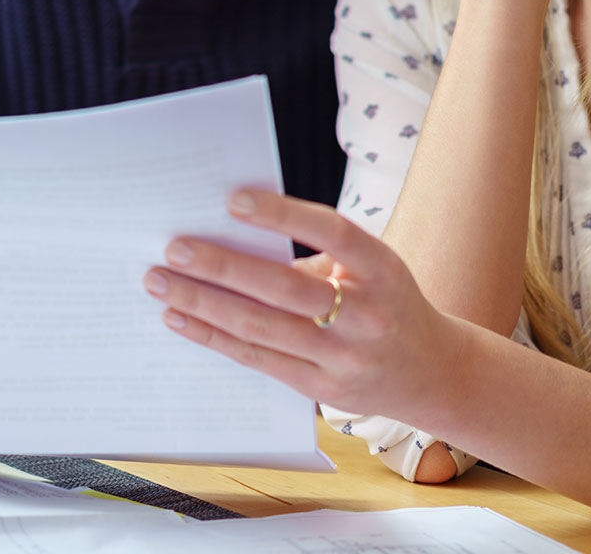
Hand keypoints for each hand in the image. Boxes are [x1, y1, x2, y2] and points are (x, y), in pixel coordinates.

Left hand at [145, 189, 465, 423]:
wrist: (430, 371)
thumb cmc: (386, 301)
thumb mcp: (371, 269)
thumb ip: (314, 257)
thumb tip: (232, 236)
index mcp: (383, 269)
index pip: (334, 233)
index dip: (284, 215)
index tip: (234, 200)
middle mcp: (366, 316)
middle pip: (285, 288)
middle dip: (223, 266)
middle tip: (174, 247)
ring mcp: (345, 358)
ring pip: (262, 328)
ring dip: (204, 304)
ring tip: (160, 283)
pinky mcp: (322, 389)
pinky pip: (258, 359)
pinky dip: (214, 336)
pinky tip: (180, 318)